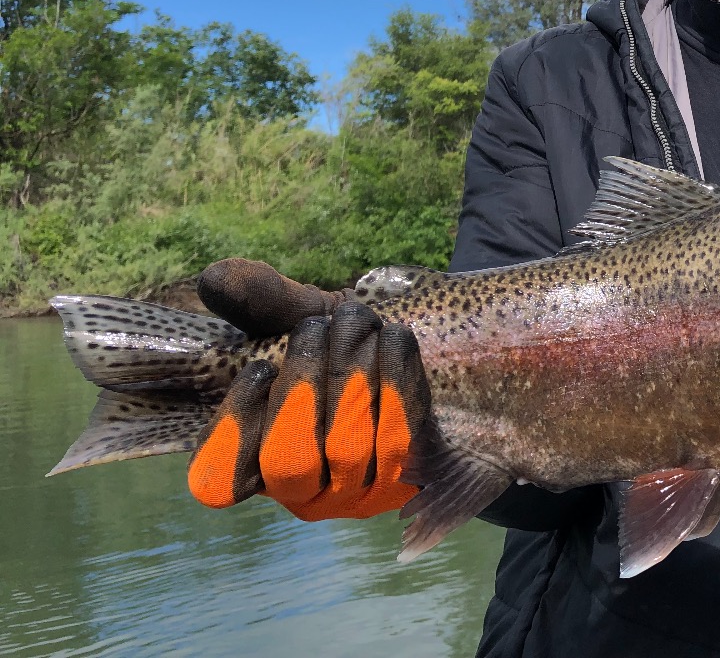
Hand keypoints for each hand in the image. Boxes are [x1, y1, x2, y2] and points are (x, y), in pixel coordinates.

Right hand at [186, 259, 430, 520]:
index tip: (259, 367)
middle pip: (287, 462)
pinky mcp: (414, 481)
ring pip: (346, 447)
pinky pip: (400, 436)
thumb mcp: (310, 317)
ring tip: (359, 322)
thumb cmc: (357, 346)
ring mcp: (362, 495)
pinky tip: (395, 337)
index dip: (232, 428)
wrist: (450, 357)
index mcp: (260, 465)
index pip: (217, 482)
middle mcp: (307, 494)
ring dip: (351, 372)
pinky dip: (395, 378)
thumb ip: (263, 302)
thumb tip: (214, 278)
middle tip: (316, 327)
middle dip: (302, 385)